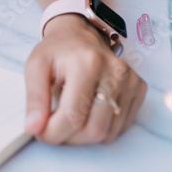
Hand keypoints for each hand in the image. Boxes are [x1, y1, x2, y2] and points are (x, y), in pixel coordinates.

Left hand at [23, 14, 146, 143]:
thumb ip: (34, 98)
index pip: (73, 116)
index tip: (40, 132)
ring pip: (108, 133)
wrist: (79, 34)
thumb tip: (32, 129)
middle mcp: (115, 72)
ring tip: (69, 117)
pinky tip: (88, 111)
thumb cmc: (57, 51)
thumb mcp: (35, 66)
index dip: (53, 132)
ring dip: (84, 136)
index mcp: (88, 63)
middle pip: (94, 129)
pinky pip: (121, 127)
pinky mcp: (139, 88)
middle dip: (69, 137)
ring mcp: (130, 81)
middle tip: (54, 126)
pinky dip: (101, 128)